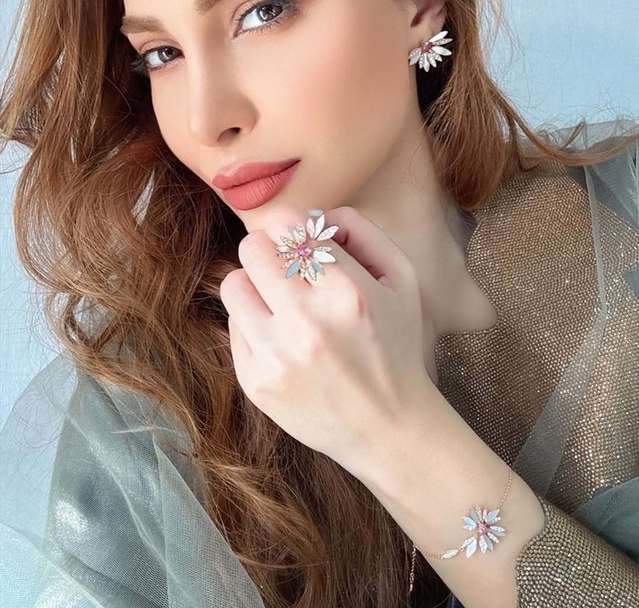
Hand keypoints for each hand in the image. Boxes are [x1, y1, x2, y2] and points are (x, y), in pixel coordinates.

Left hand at [219, 204, 436, 475]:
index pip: (287, 226)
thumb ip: (362, 232)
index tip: (303, 243)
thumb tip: (313, 214)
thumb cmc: (396, 345)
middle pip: (253, 249)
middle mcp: (307, 323)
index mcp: (347, 292)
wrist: (387, 427)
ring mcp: (276, 356)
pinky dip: (254, 323)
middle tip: (288, 268)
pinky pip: (233, 325)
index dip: (293, 228)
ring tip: (280, 301)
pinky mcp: (255, 382)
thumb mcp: (401, 279)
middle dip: (271, 251)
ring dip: (255, 285)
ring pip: (233, 284)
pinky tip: (281, 337)